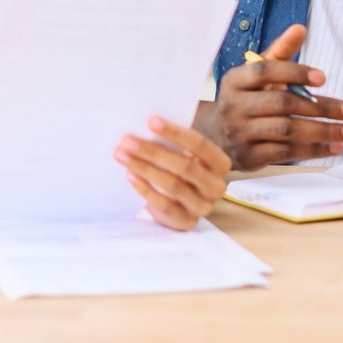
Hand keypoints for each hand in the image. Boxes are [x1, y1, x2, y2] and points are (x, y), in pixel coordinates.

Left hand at [115, 117, 230, 230]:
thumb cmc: (182, 172)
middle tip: (128, 141)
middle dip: (153, 151)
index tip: (150, 121)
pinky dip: (144, 188)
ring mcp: (203, 206)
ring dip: (144, 168)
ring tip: (122, 155)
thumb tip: (147, 125)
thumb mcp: (186, 155)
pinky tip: (130, 175)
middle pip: (184, 166)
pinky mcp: (186, 221)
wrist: (184, 206)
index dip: (175, 132)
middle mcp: (216, 186)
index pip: (199, 144)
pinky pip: (164, 205)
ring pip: (173, 185)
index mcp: (220, 163)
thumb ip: (174, 143)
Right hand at [195, 24, 342, 170]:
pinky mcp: (249, 157)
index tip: (324, 78)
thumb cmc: (246, 98)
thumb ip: (280, 52)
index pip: (265, 71)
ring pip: (286, 131)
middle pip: (281, 104)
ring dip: (323, 131)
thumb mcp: (257, 74)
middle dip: (321, 107)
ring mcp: (240, 133)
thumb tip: (300, 29)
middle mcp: (235, 106)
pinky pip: (285, 153)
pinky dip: (312, 150)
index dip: (294, 72)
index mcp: (236, 80)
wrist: (216, 135)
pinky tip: (333, 146)